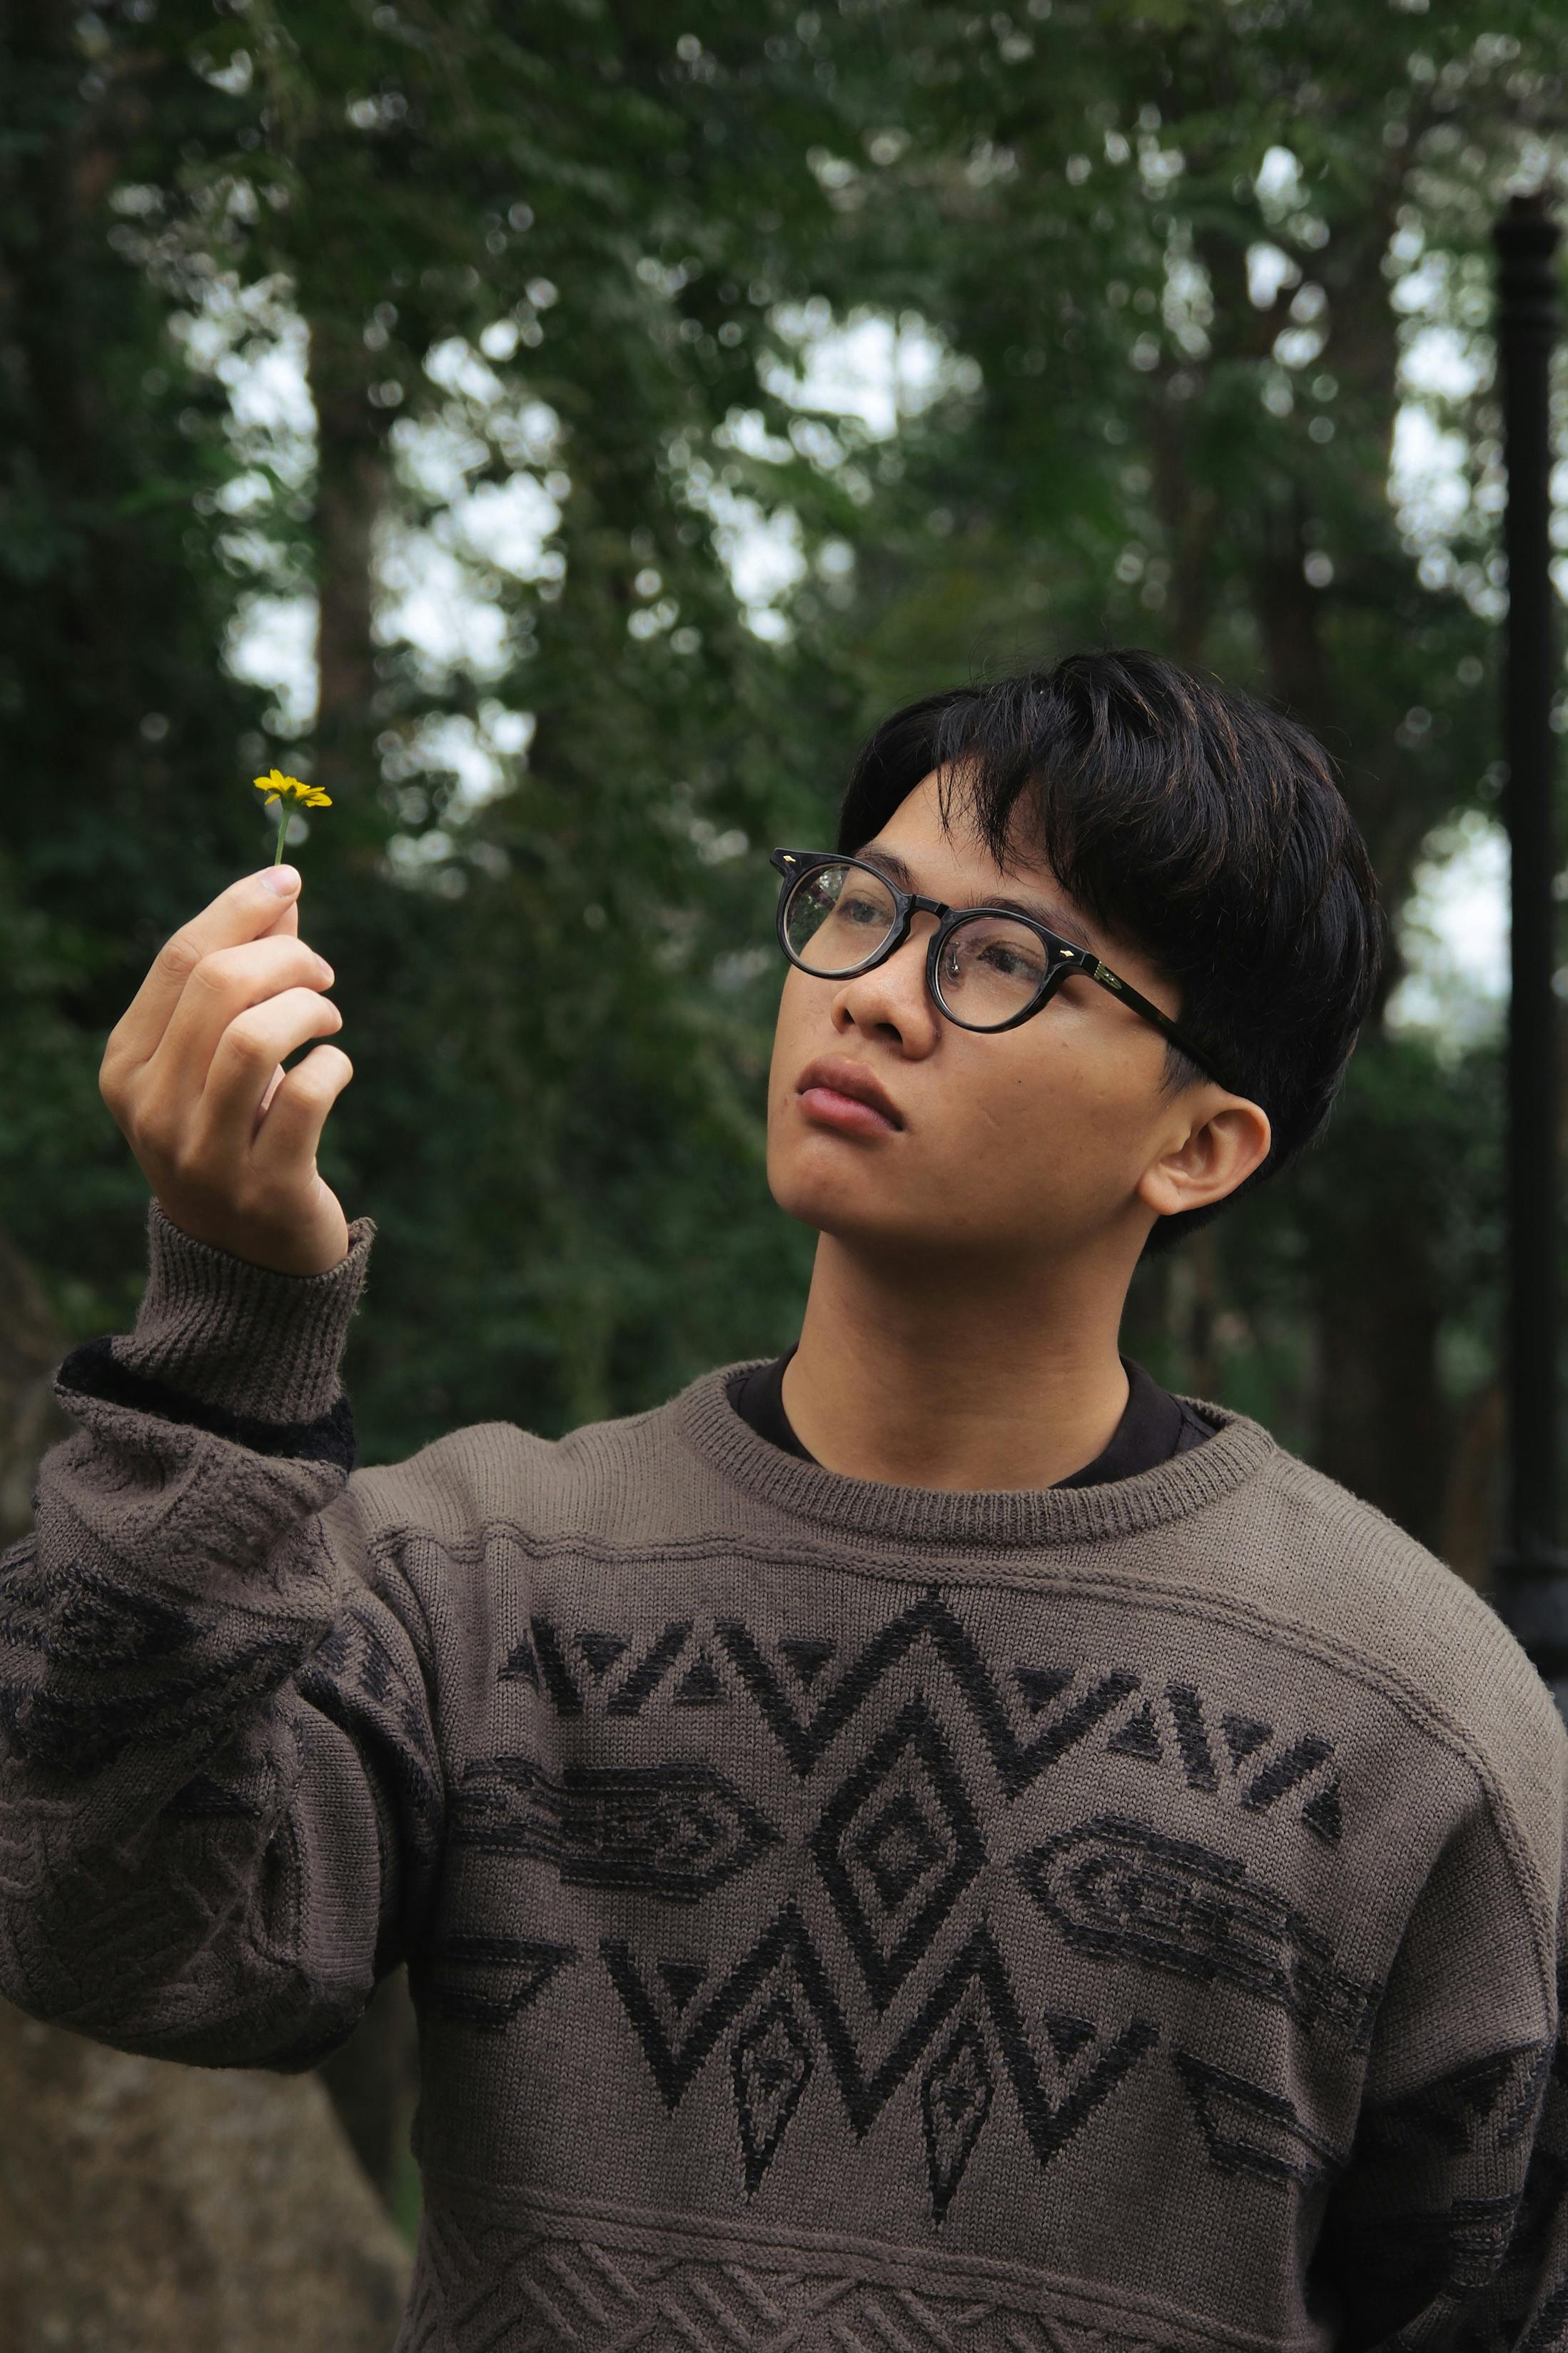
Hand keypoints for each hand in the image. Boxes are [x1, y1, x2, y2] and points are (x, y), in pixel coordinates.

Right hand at [100, 867, 354, 1276]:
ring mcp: (203, 1153)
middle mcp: (151, 1109)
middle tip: (322, 974)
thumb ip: (244, 974)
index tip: (289, 879)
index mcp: (126, 1065)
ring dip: (309, 1008)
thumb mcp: (219, 1056)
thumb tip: (280, 890)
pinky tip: (336, 1067)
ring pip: (256, 1036)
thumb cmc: (238, 1132)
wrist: (247, 1261)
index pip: (182, 959)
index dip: (241, 907)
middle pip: (219, 986)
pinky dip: (335, 1064)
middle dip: (287, 957)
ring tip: (327, 1017)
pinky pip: (307, 1097)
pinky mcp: (264, 1188)